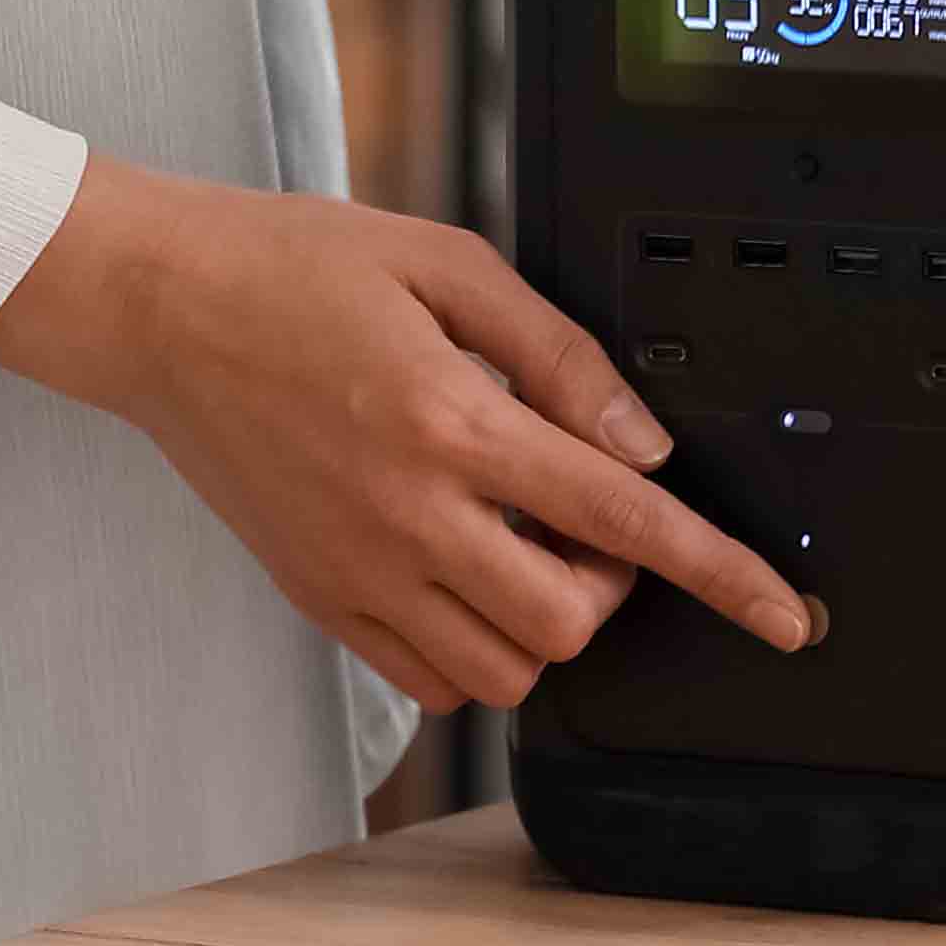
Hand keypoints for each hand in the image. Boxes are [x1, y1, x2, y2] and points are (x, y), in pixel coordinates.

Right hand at [0, 151, 817, 711]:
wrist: (162, 308)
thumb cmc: (293, 269)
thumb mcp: (446, 265)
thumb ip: (559, 355)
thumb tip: (643, 441)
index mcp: (450, 419)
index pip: (620, 518)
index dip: (721, 573)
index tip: (783, 614)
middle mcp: (407, 512)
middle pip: (569, 623)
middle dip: (612, 585)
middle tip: (588, 519)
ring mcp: (359, 570)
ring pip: (506, 671)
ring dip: (545, 622)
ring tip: (524, 544)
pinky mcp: (321, 598)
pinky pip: (430, 680)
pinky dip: (476, 651)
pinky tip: (468, 576)